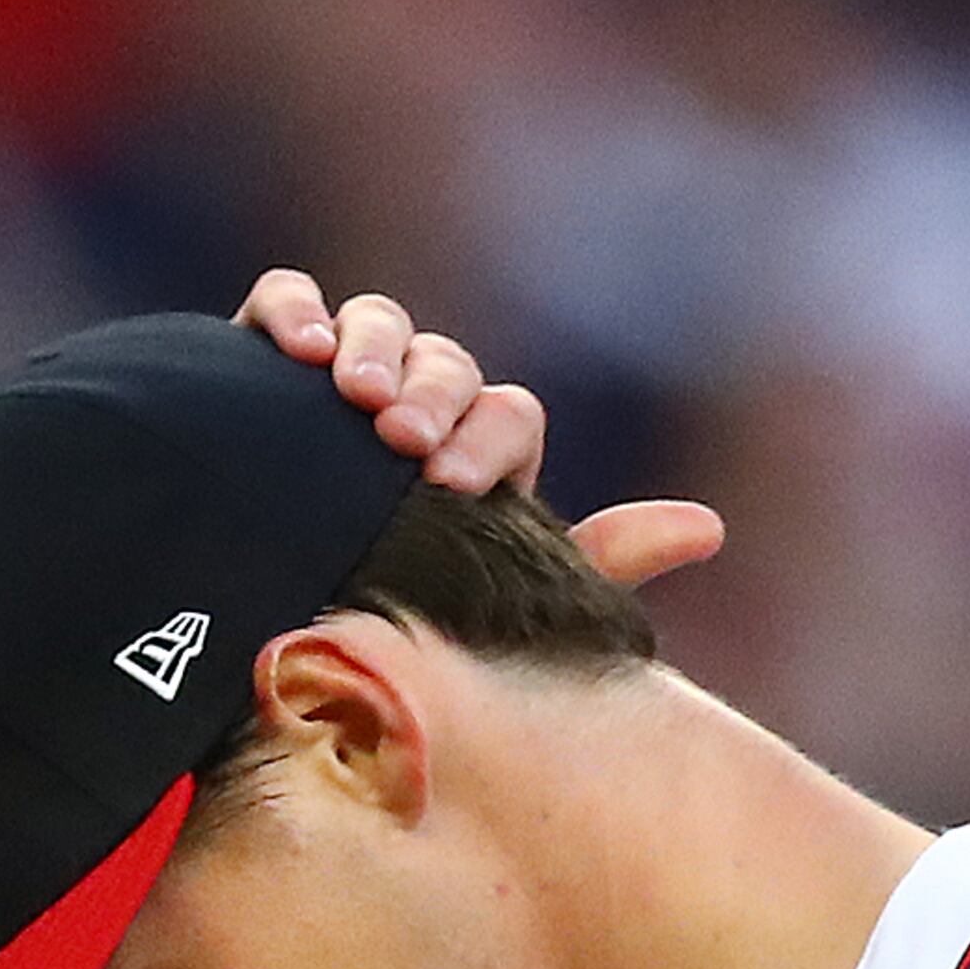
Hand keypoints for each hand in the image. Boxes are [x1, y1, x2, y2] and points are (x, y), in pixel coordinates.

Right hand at [236, 269, 724, 593]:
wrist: (270, 664)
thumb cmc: (396, 639)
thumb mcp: (505, 606)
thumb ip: (600, 563)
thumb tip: (710, 528)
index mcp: (478, 459)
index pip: (506, 416)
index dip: (488, 439)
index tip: (451, 487)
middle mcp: (416, 411)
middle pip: (445, 363)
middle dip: (429, 396)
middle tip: (399, 443)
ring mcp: (339, 385)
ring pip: (377, 323)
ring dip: (371, 350)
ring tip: (350, 395)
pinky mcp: (259, 369)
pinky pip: (283, 304)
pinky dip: (291, 312)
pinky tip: (296, 351)